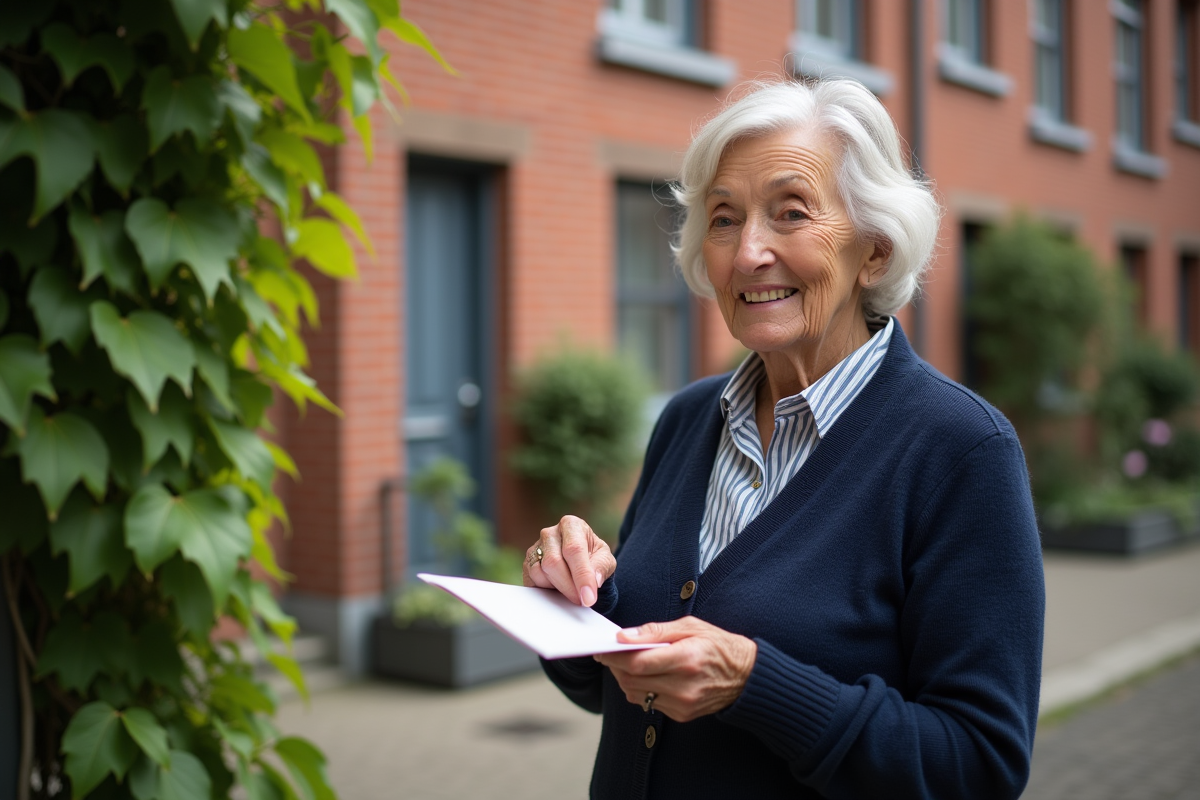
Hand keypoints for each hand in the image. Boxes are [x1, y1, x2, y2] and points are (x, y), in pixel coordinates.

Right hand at [523, 515, 615, 607]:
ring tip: (571, 593)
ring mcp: (535, 548)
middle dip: (569, 587)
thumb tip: (594, 581)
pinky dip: (545, 590)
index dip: (581, 575)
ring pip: (539, 573)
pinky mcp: (526, 564)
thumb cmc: (593, 558)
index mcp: (571, 525)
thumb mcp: (605, 560)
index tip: (589, 598)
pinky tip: (558, 590)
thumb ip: (602, 567)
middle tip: (581, 601)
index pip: (574, 549)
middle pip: (554, 562)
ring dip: (557, 589)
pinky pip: (531, 581)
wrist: (580, 563)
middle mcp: (550, 533)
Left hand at [593, 617, 756, 721]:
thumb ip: (655, 631)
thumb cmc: (718, 645)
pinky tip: (647, 676)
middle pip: (632, 680)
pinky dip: (640, 689)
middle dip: (615, 666)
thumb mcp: (690, 627)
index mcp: (686, 659)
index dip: (614, 656)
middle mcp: (683, 686)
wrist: (747, 676)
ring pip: (635, 694)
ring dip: (625, 678)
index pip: (638, 663)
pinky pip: (648, 703)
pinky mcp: (681, 715)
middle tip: (610, 653)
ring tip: (628, 663)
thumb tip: (623, 636)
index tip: (601, 648)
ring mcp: (682, 704)